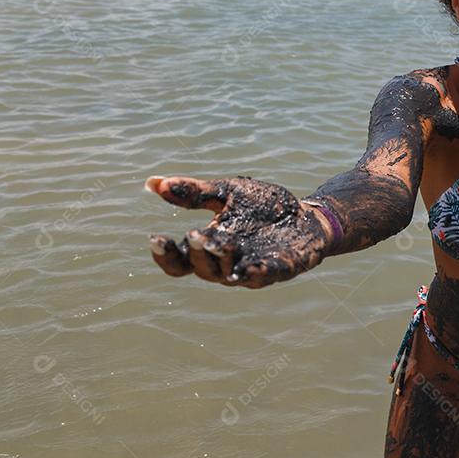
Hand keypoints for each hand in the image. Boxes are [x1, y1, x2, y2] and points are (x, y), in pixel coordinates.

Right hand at [145, 175, 329, 287]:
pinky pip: (268, 275)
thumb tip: (153, 182)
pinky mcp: (282, 268)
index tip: (155, 238)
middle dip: (198, 253)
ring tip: (220, 244)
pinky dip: (258, 273)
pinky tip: (252, 267)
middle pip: (203, 269)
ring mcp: (254, 268)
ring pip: (231, 276)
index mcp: (210, 246)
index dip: (165, 255)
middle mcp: (228, 263)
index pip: (180, 260)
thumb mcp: (226, 193)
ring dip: (223, 262)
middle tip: (196, 234)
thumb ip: (195, 192)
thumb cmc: (262, 207)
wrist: (305, 213)